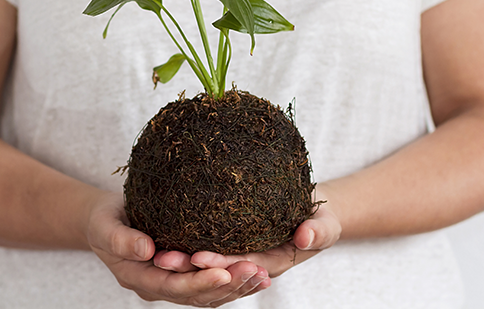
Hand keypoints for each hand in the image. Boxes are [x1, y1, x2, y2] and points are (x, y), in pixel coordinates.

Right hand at [86, 191, 269, 306]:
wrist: (105, 221)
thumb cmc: (103, 220)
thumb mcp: (104, 225)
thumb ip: (121, 239)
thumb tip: (147, 250)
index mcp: (139, 278)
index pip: (173, 287)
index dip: (199, 282)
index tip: (223, 273)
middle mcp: (159, 287)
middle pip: (197, 295)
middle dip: (227, 286)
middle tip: (255, 272)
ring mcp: (173, 282)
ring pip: (209, 294)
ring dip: (237, 287)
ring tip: (263, 276)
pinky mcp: (185, 272)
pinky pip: (212, 283)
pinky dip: (235, 281)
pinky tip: (259, 274)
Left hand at [155, 183, 341, 278]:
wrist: (313, 211)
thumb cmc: (321, 218)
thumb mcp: (326, 223)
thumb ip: (319, 231)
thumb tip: (305, 237)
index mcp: (272, 264)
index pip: (241, 267)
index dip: (220, 265)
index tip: (197, 257)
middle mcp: (251, 266)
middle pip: (217, 272)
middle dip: (190, 269)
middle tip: (164, 259)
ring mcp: (240, 257)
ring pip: (207, 267)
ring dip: (183, 265)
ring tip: (157, 256)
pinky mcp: (232, 246)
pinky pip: (207, 252)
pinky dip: (188, 251)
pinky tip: (163, 241)